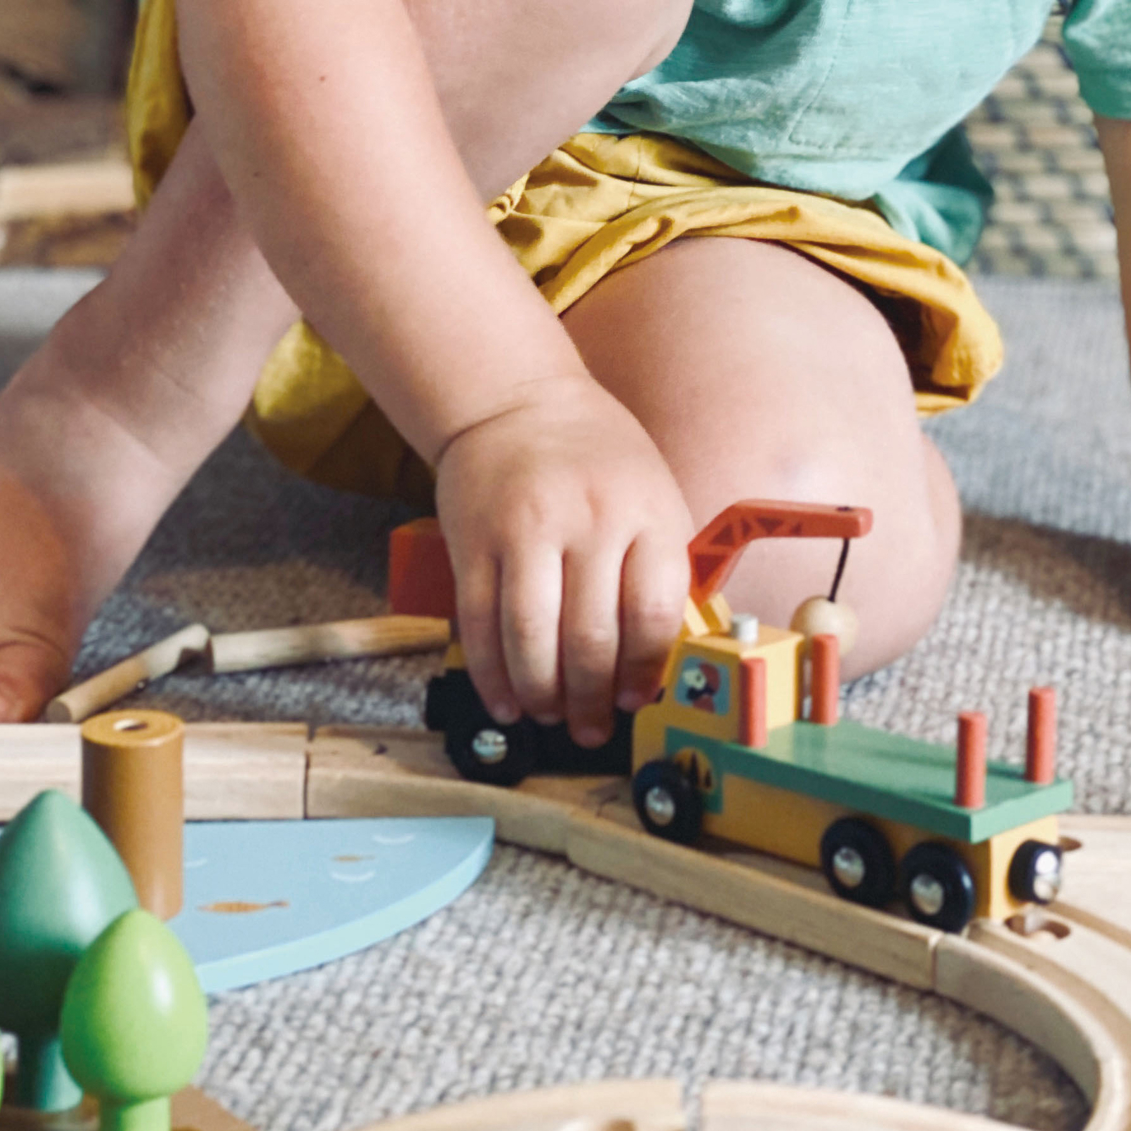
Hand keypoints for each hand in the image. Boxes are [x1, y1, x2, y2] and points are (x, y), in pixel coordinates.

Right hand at [433, 374, 694, 746]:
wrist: (517, 402)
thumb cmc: (597, 459)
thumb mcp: (652, 495)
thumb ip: (656, 567)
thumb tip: (655, 663)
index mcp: (645, 513)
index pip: (652, 613)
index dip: (644, 671)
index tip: (635, 698)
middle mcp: (588, 522)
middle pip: (590, 637)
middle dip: (591, 700)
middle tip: (591, 728)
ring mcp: (525, 531)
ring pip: (531, 639)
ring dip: (542, 694)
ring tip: (550, 716)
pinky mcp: (474, 542)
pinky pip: (479, 623)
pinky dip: (492, 674)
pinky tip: (505, 700)